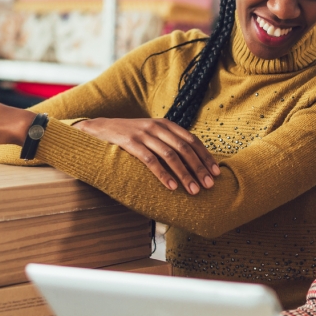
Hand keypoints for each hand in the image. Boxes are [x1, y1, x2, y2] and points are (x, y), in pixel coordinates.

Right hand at [74, 118, 219, 194]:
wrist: (99, 129)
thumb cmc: (129, 136)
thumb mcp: (151, 134)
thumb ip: (169, 142)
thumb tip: (192, 162)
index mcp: (166, 124)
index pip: (192, 140)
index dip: (205, 157)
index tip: (216, 173)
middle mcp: (157, 127)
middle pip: (185, 149)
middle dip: (199, 168)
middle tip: (208, 185)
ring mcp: (143, 134)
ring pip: (170, 156)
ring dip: (184, 174)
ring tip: (194, 190)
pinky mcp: (130, 143)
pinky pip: (150, 161)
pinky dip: (163, 175)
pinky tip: (172, 187)